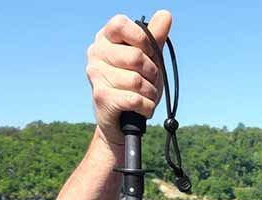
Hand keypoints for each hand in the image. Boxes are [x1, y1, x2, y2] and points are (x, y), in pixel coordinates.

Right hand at [85, 10, 172, 146]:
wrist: (120, 122)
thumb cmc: (134, 87)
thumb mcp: (148, 60)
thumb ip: (155, 38)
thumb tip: (166, 14)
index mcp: (105, 38)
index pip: (122, 25)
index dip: (143, 40)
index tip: (149, 54)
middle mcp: (95, 53)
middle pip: (136, 57)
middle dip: (152, 73)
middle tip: (150, 82)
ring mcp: (96, 75)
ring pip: (137, 81)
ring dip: (151, 94)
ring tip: (146, 97)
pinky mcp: (102, 98)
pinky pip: (135, 99)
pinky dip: (147, 107)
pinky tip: (144, 109)